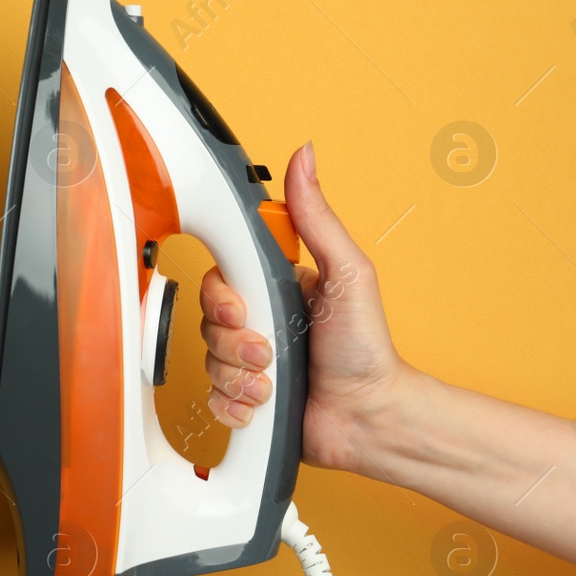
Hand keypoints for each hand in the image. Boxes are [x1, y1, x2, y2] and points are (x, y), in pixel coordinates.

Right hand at [198, 142, 410, 473]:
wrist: (367, 418)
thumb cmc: (366, 349)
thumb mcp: (347, 273)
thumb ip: (317, 218)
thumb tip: (304, 157)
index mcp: (276, 285)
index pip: (222, 274)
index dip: (224, 294)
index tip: (246, 308)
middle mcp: (259, 320)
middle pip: (209, 320)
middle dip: (237, 342)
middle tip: (270, 351)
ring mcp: (247, 360)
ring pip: (208, 360)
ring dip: (239, 376)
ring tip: (274, 382)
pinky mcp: (241, 397)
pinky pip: (211, 397)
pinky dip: (234, 404)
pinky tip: (260, 404)